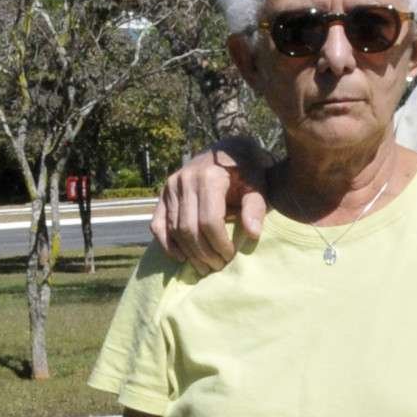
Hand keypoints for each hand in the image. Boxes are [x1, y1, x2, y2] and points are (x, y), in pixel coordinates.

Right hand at [151, 140, 268, 272]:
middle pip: (189, 229)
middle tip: (218, 266)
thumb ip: (255, 207)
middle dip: (204, 253)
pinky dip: (167, 244)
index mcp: (209, 176)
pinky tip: (182, 257)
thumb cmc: (248, 170)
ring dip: (189, 253)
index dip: (219, 244)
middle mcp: (185, 180)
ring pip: (174, 230)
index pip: (209, 221)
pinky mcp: (163, 194)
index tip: (230, 256)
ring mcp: (171, 187)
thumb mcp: (258, 184)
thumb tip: (252, 234)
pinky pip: (158, 224)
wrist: (228, 149)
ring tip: (205, 266)